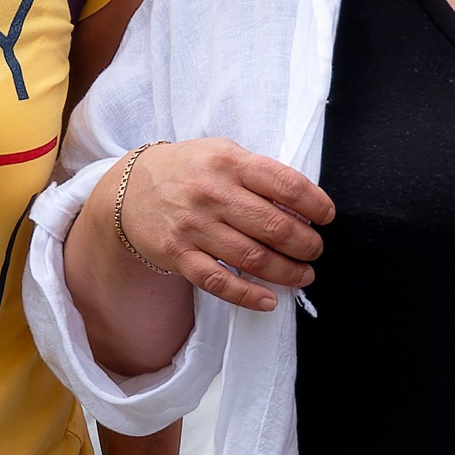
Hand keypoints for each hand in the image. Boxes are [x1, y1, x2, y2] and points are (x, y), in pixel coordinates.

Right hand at [113, 138, 332, 313]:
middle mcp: (212, 193)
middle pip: (274, 227)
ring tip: (302, 275)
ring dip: (286, 272)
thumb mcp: (221, 153)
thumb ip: (258, 173)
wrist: (128, 189)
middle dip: (306, 244)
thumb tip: (302, 206)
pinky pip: (218, 282)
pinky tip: (269, 300)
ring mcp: (194, 227)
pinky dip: (248, 295)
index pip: (286, 184)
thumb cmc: (188, 170)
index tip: (327, 217)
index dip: (315, 204)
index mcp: (229, 162)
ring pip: (253, 258)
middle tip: (315, 250)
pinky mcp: (178, 255)